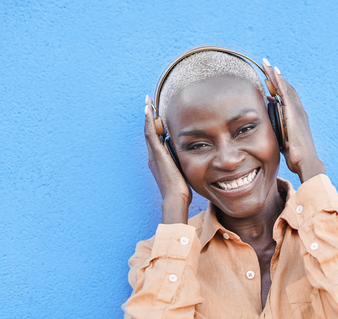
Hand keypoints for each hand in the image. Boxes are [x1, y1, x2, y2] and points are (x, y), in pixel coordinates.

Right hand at [144, 96, 190, 223]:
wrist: (176, 198)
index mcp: (159, 160)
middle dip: (148, 117)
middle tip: (147, 103)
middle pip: (149, 132)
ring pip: (149, 131)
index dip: (154, 126)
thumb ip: (182, 161)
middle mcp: (153, 156)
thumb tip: (190, 154)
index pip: (155, 139)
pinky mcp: (157, 154)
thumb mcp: (182, 171)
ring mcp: (154, 155)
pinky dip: (149, 122)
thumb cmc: (180, 188)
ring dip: (147, 116)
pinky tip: (149, 110)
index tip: (155, 114)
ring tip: (147, 102)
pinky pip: (151, 134)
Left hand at [261, 60, 325, 182]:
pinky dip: (280, 82)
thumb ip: (277, 130)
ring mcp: (297, 111)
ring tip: (266, 64)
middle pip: (286, 89)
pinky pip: (286, 94)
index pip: (285, 98)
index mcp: (296, 117)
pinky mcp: (294, 113)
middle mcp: (298, 111)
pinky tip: (274, 74)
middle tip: (266, 65)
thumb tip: (269, 125)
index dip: (278, 86)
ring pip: (285, 88)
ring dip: (276, 75)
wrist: (306, 162)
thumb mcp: (283, 140)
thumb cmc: (295, 156)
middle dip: (275, 77)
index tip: (268, 79)